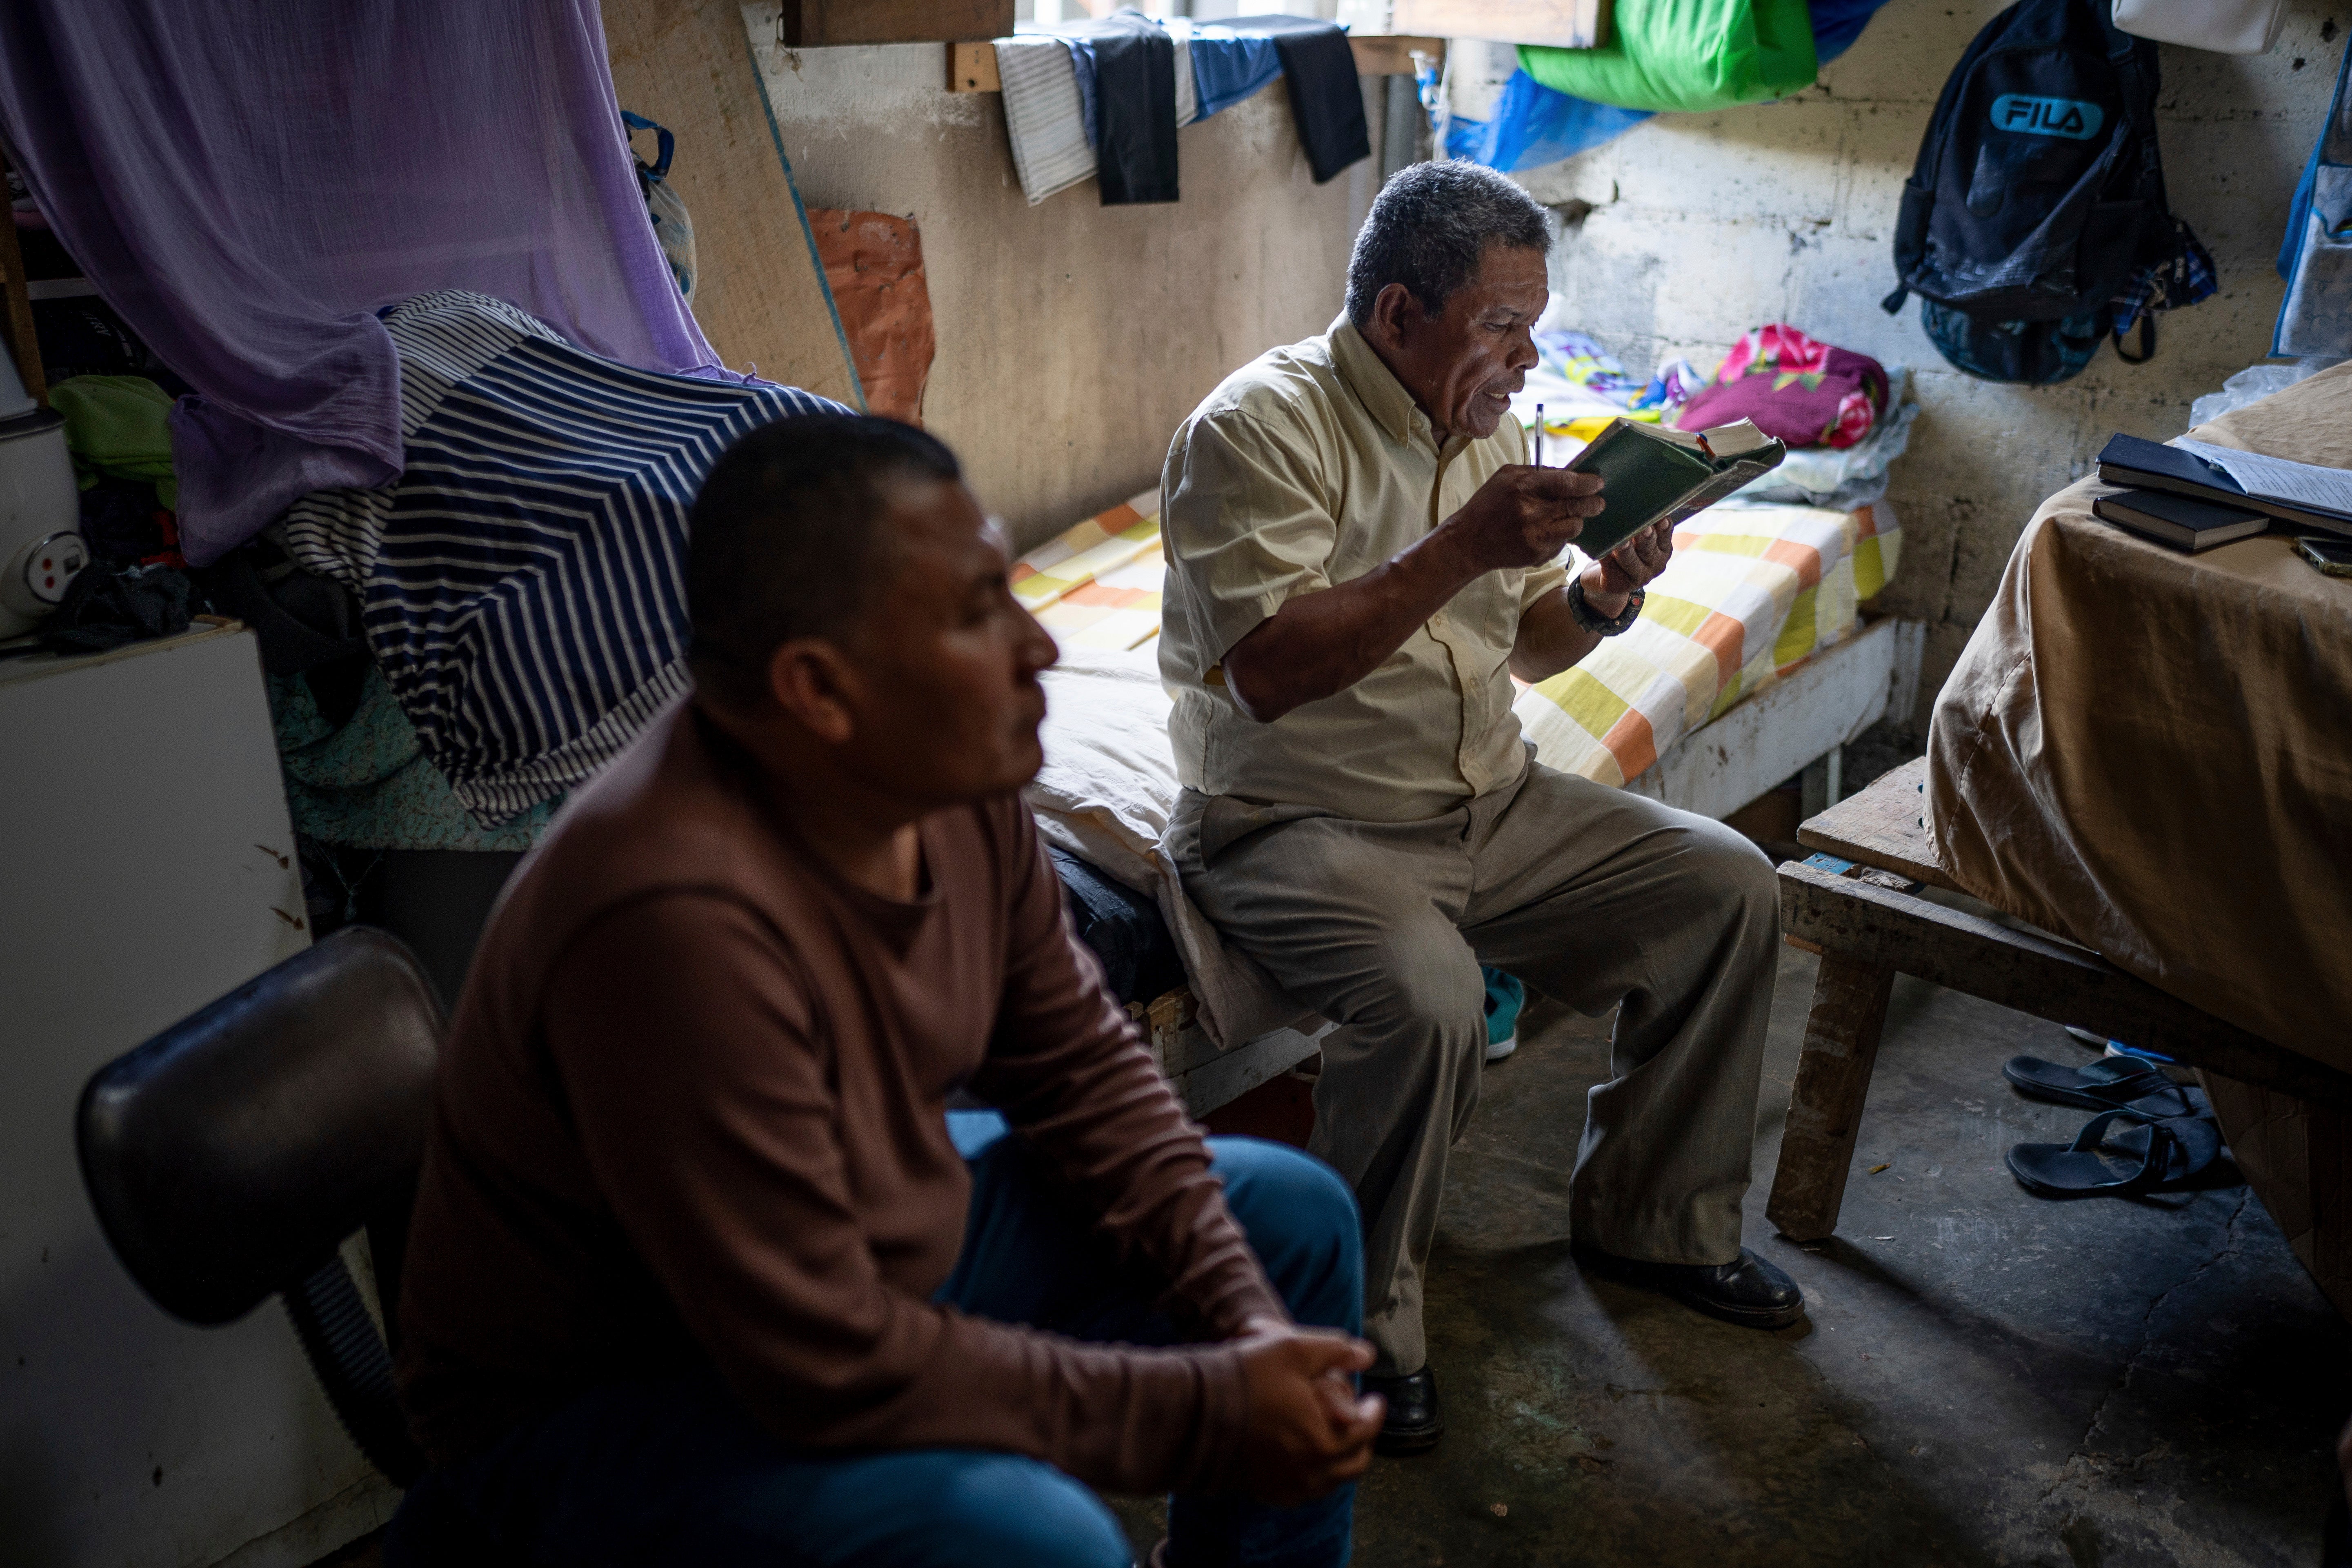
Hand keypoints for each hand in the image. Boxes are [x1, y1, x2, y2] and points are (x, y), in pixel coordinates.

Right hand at [1232, 1315, 1382, 1505]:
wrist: (1193, 1409)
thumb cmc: (1245, 1375)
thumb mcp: (1293, 1348)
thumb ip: (1336, 1349)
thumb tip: (1368, 1355)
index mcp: (1323, 1441)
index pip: (1365, 1431)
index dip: (1374, 1412)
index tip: (1374, 1399)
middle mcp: (1309, 1472)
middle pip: (1353, 1463)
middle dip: (1363, 1440)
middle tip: (1362, 1421)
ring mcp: (1285, 1486)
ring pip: (1329, 1480)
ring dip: (1340, 1459)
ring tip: (1337, 1436)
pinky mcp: (1264, 1491)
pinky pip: (1302, 1491)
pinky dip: (1315, 1474)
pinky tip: (1308, 1455)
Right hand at [1440, 465, 1607, 576]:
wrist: (1468, 542)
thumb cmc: (1488, 505)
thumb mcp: (1506, 477)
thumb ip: (1537, 472)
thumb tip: (1569, 473)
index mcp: (1523, 487)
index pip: (1567, 482)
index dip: (1588, 483)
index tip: (1597, 483)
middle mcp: (1531, 512)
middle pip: (1577, 505)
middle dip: (1593, 503)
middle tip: (1598, 501)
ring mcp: (1535, 535)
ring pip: (1575, 526)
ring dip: (1576, 520)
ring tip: (1569, 516)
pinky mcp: (1537, 554)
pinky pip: (1562, 542)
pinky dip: (1560, 535)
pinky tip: (1547, 531)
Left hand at [1580, 517, 1674, 616]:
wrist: (1603, 580)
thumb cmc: (1624, 551)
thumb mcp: (1638, 539)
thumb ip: (1642, 524)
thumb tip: (1637, 501)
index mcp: (1662, 550)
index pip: (1665, 536)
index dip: (1664, 527)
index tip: (1661, 517)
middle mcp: (1653, 564)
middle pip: (1649, 549)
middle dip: (1646, 538)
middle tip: (1644, 528)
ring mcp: (1637, 577)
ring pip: (1630, 561)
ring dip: (1626, 550)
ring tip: (1621, 542)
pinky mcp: (1617, 584)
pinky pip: (1610, 568)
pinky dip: (1605, 558)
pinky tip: (1600, 552)